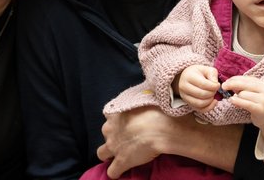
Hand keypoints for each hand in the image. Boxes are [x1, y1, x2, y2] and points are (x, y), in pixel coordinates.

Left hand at [98, 106, 242, 174]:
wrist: (161, 127)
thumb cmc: (157, 109)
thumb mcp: (147, 96)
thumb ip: (141, 98)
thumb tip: (149, 91)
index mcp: (116, 112)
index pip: (109, 115)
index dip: (117, 120)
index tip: (126, 122)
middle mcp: (110, 129)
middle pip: (105, 133)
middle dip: (113, 136)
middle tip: (126, 138)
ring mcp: (114, 146)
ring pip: (102, 153)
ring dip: (109, 154)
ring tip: (120, 156)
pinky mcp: (121, 161)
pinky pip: (112, 171)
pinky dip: (115, 172)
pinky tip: (121, 172)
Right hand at [178, 65, 219, 111]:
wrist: (187, 78)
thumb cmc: (198, 73)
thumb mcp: (206, 69)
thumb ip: (212, 74)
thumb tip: (216, 85)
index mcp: (188, 76)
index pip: (203, 84)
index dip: (214, 86)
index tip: (218, 85)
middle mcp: (184, 87)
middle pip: (202, 94)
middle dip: (212, 93)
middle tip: (215, 89)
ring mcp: (185, 97)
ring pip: (200, 104)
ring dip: (211, 100)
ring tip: (213, 94)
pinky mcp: (188, 104)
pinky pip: (200, 110)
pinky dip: (209, 107)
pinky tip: (213, 101)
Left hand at [222, 76, 263, 140]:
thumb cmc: (259, 104)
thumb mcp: (254, 93)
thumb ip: (244, 87)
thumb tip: (230, 83)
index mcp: (263, 84)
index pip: (246, 78)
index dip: (234, 79)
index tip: (226, 82)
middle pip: (243, 84)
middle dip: (231, 84)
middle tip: (223, 86)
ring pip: (242, 94)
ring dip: (236, 97)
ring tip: (236, 101)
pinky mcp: (260, 109)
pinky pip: (245, 103)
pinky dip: (237, 101)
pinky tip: (231, 101)